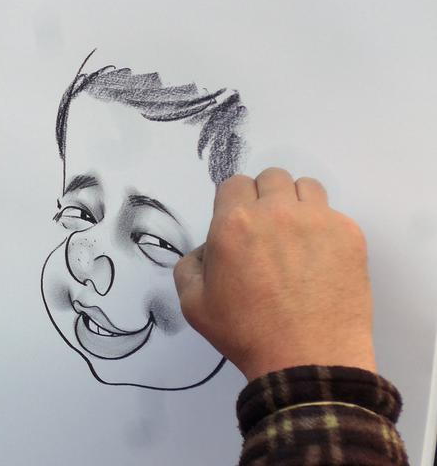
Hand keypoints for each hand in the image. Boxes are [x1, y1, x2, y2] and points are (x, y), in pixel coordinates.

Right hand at [173, 167, 375, 380]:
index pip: (233, 183)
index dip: (233, 202)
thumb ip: (189, 266)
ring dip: (296, 203)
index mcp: (233, 224)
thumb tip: (207, 249)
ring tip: (296, 236)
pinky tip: (319, 259)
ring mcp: (317, 220)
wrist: (308, 360)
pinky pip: (334, 214)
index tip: (240, 224)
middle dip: (264, 197)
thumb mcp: (194, 305)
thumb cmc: (247, 334)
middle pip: (271, 177)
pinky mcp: (349, 235)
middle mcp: (275, 212)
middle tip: (267, 230)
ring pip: (305, 187)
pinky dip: (324, 228)